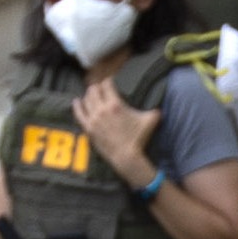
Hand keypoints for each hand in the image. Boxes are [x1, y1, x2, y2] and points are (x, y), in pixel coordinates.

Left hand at [74, 70, 156, 185]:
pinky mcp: (88, 128)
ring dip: (89, 95)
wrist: (126, 156)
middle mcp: (102, 109)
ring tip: (92, 95)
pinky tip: (77, 101)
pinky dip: (77, 106)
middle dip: (97, 87)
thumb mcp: (150, 121)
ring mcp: (93, 119)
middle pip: (94, 90)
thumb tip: (160, 109)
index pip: (107, 85)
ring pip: (86, 99)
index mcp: (115, 104)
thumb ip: (155, 112)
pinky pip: (79, 113)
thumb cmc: (138, 138)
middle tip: (101, 89)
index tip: (110, 82)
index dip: (108, 81)